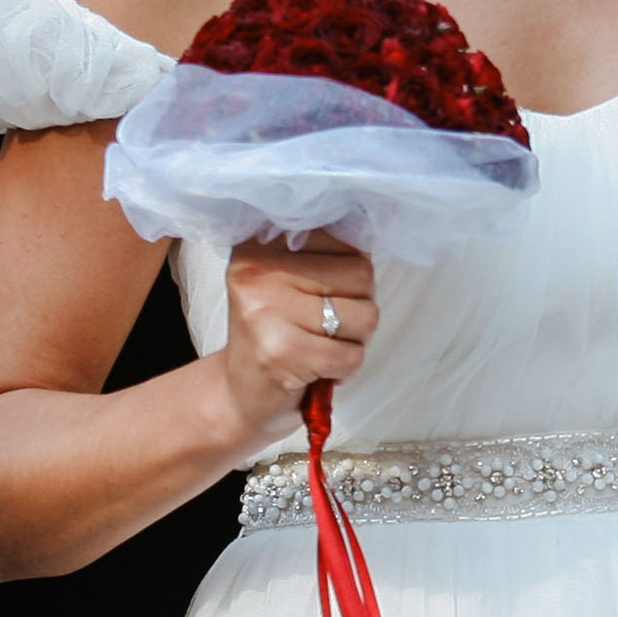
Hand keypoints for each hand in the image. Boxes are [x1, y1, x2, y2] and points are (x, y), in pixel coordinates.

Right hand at [218, 230, 377, 444]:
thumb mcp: (291, 278)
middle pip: (362, 274)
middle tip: (326, 326)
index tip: (324, 291)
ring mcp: (265, 310)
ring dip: (355, 340)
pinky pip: (351, 356)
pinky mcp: (279, 352)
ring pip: (364, 315)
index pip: (347, 237)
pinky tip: (317, 368)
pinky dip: (345, 369)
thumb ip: (327, 249)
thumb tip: (378, 221)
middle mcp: (258, 268)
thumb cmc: (278, 331)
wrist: (239, 394)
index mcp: (262, 242)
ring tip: (322, 346)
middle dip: (359, 307)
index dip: (353, 270)